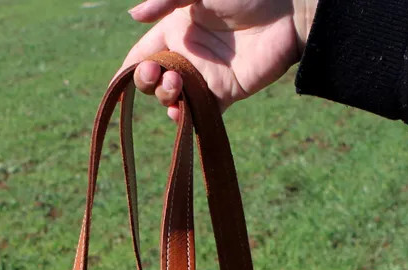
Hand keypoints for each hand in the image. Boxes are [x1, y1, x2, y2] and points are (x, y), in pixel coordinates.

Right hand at [123, 0, 318, 119]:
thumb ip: (166, 1)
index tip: (118, 82)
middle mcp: (186, 54)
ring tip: (176, 85)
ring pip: (172, 99)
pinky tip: (181, 112)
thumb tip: (132, 16)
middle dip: (147, 81)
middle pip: (153, 80)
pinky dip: (186, 119)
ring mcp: (205, 76)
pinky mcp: (225, 94)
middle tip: (159, 73)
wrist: (288, 11)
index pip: (141, 53)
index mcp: (176, 29)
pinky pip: (199, 114)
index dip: (128, 69)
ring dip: (166, 98)